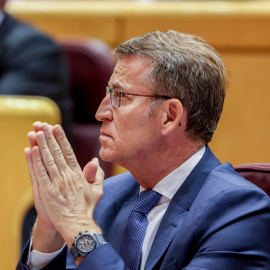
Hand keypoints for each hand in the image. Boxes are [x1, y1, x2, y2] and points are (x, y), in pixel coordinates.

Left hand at [28, 122, 103, 245]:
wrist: (77, 224)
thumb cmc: (87, 207)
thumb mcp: (97, 189)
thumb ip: (96, 174)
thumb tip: (94, 160)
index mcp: (78, 174)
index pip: (68, 152)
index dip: (61, 139)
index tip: (56, 127)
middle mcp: (66, 175)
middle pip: (57, 152)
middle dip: (49, 137)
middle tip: (43, 124)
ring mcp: (56, 183)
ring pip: (47, 159)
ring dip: (41, 145)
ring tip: (36, 132)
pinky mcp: (46, 191)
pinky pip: (39, 173)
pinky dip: (34, 161)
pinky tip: (31, 150)